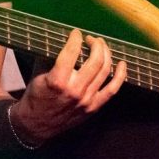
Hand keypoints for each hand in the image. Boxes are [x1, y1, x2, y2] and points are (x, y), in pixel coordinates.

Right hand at [10, 29, 126, 145]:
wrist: (36, 125)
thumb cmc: (36, 98)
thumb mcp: (39, 75)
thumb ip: (54, 59)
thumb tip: (68, 43)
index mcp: (58, 80)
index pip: (72, 52)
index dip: (75, 38)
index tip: (76, 33)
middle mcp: (75, 90)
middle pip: (95, 60)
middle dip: (95, 44)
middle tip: (91, 39)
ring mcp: (86, 100)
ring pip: (104, 70)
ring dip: (105, 53)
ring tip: (101, 46)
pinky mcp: (93, 107)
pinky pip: (112, 90)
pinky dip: (120, 75)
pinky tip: (121, 64)